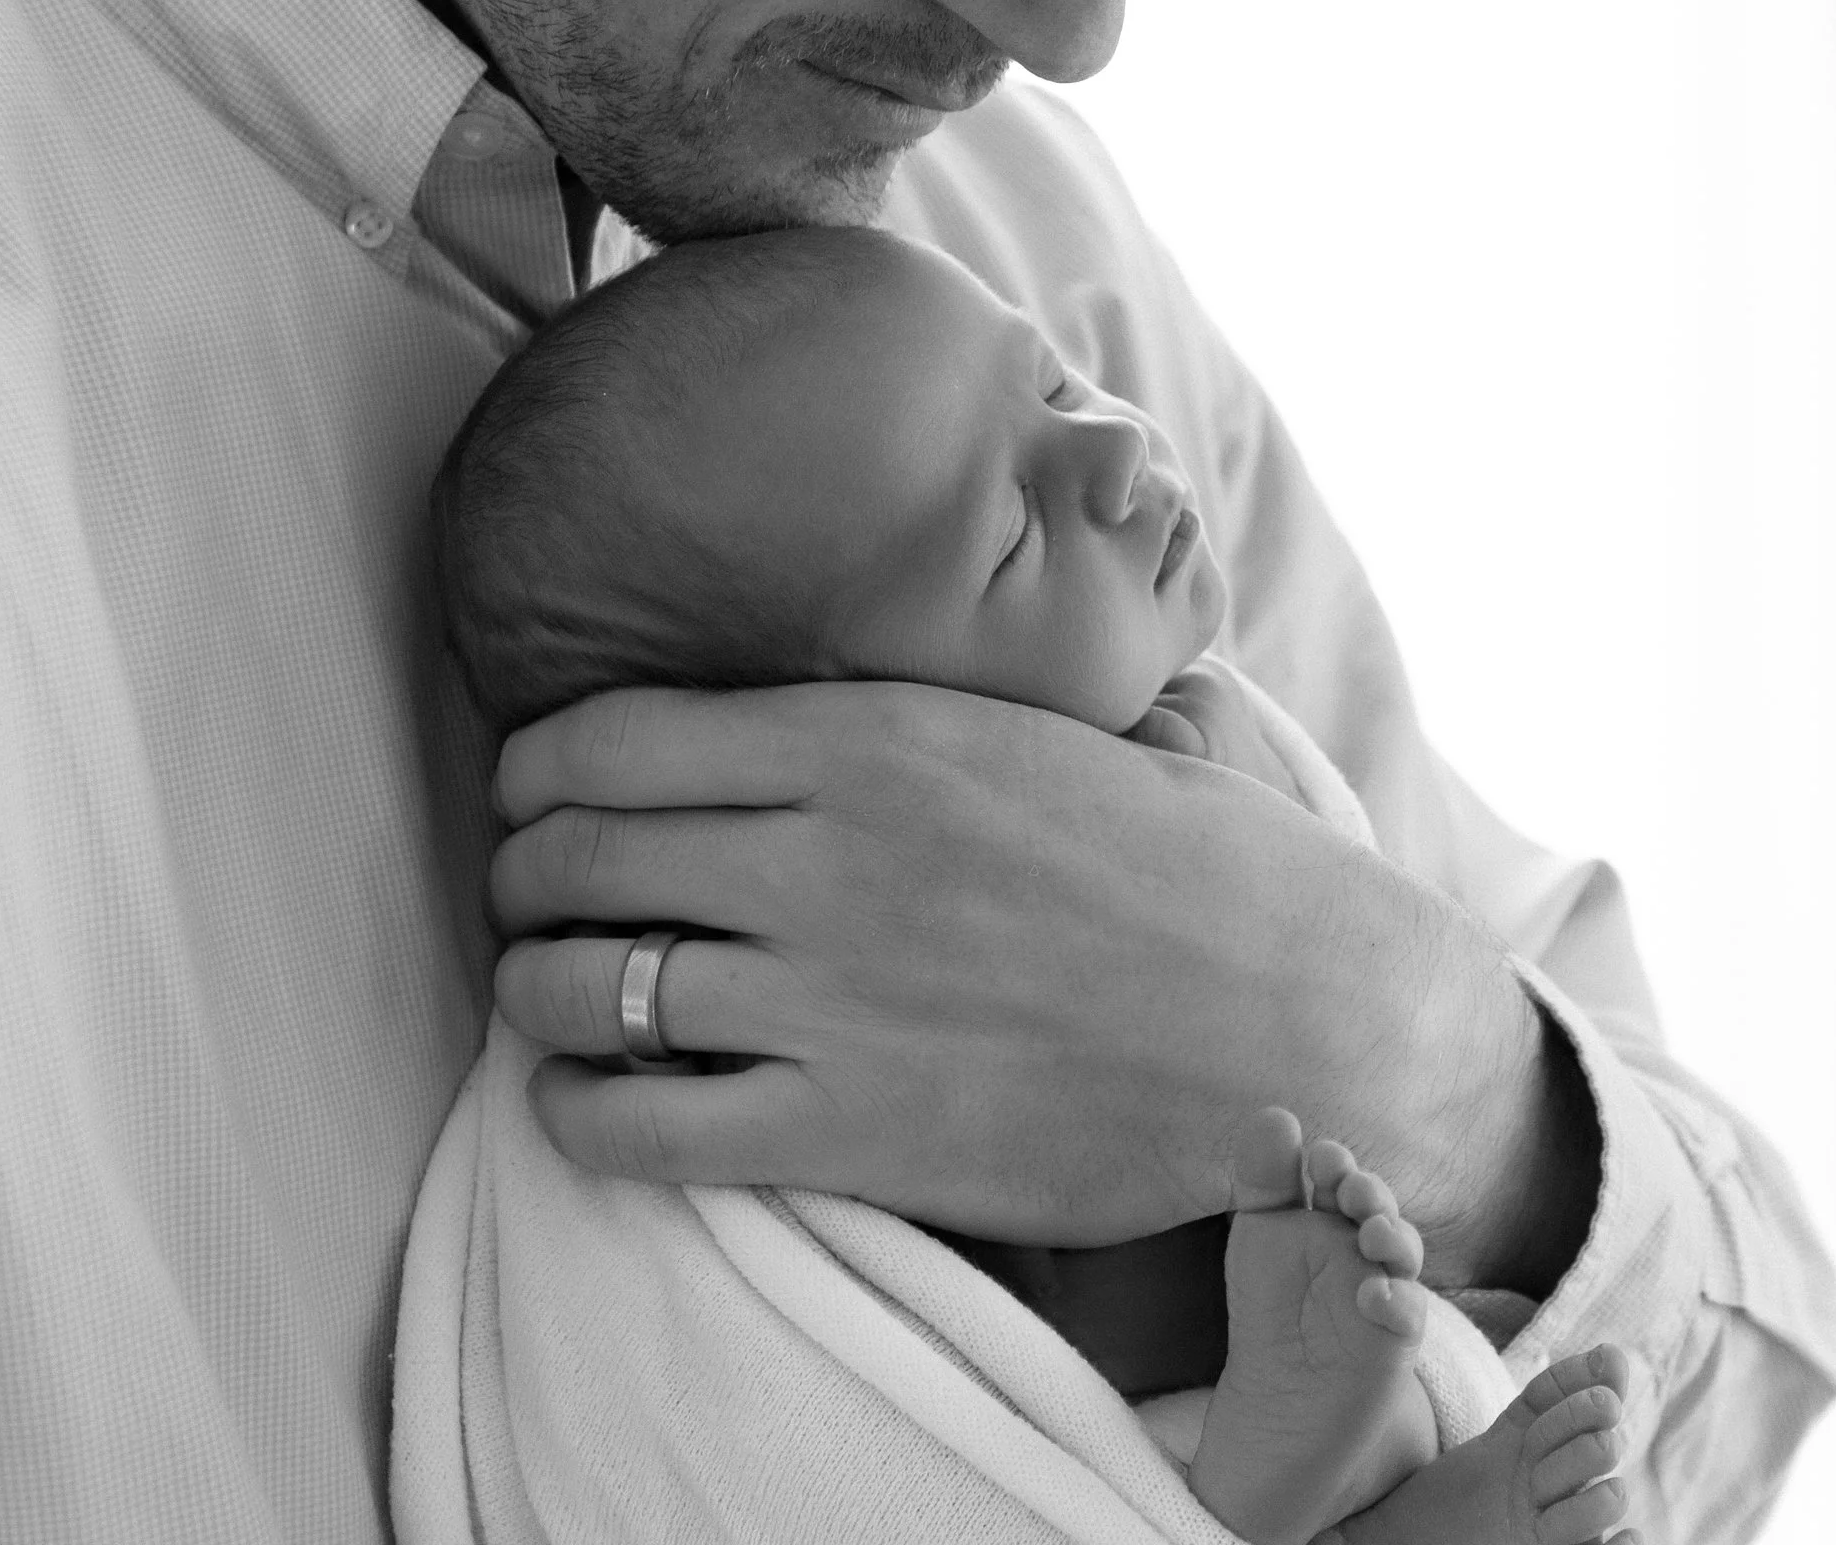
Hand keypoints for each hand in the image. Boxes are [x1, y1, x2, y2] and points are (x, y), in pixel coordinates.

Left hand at [488, 682, 1583, 1283]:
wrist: (1310, 1021)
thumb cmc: (1207, 865)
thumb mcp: (1061, 735)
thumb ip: (924, 716)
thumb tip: (836, 703)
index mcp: (873, 737)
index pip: (605, 735)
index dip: (536, 769)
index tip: (540, 792)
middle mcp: (824, 855)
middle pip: (568, 853)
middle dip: (524, 874)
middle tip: (539, 896)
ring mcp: (828, 998)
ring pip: (577, 986)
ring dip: (535, 989)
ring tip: (556, 994)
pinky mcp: (850, 1132)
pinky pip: (634, 1128)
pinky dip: (578, 1113)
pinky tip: (591, 1101)